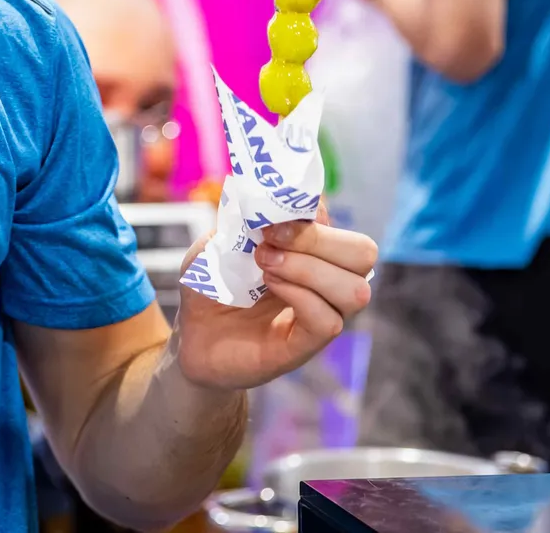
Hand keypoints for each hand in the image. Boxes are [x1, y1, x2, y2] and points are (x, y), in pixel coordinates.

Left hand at [174, 208, 376, 390]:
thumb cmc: (209, 283)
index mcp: (313, 253)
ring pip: (355, 290)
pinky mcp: (304, 346)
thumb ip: (253, 219)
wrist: (186, 332)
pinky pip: (328, 321)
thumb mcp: (223, 240)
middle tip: (270, 240)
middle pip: (363, 255)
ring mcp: (319, 316)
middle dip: (319, 240)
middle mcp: (326, 284)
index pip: (344, 227)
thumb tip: (285, 202)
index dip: (313, 215)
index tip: (270, 218)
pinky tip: (269, 285)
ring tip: (264, 264)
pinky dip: (300, 296)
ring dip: (309, 269)